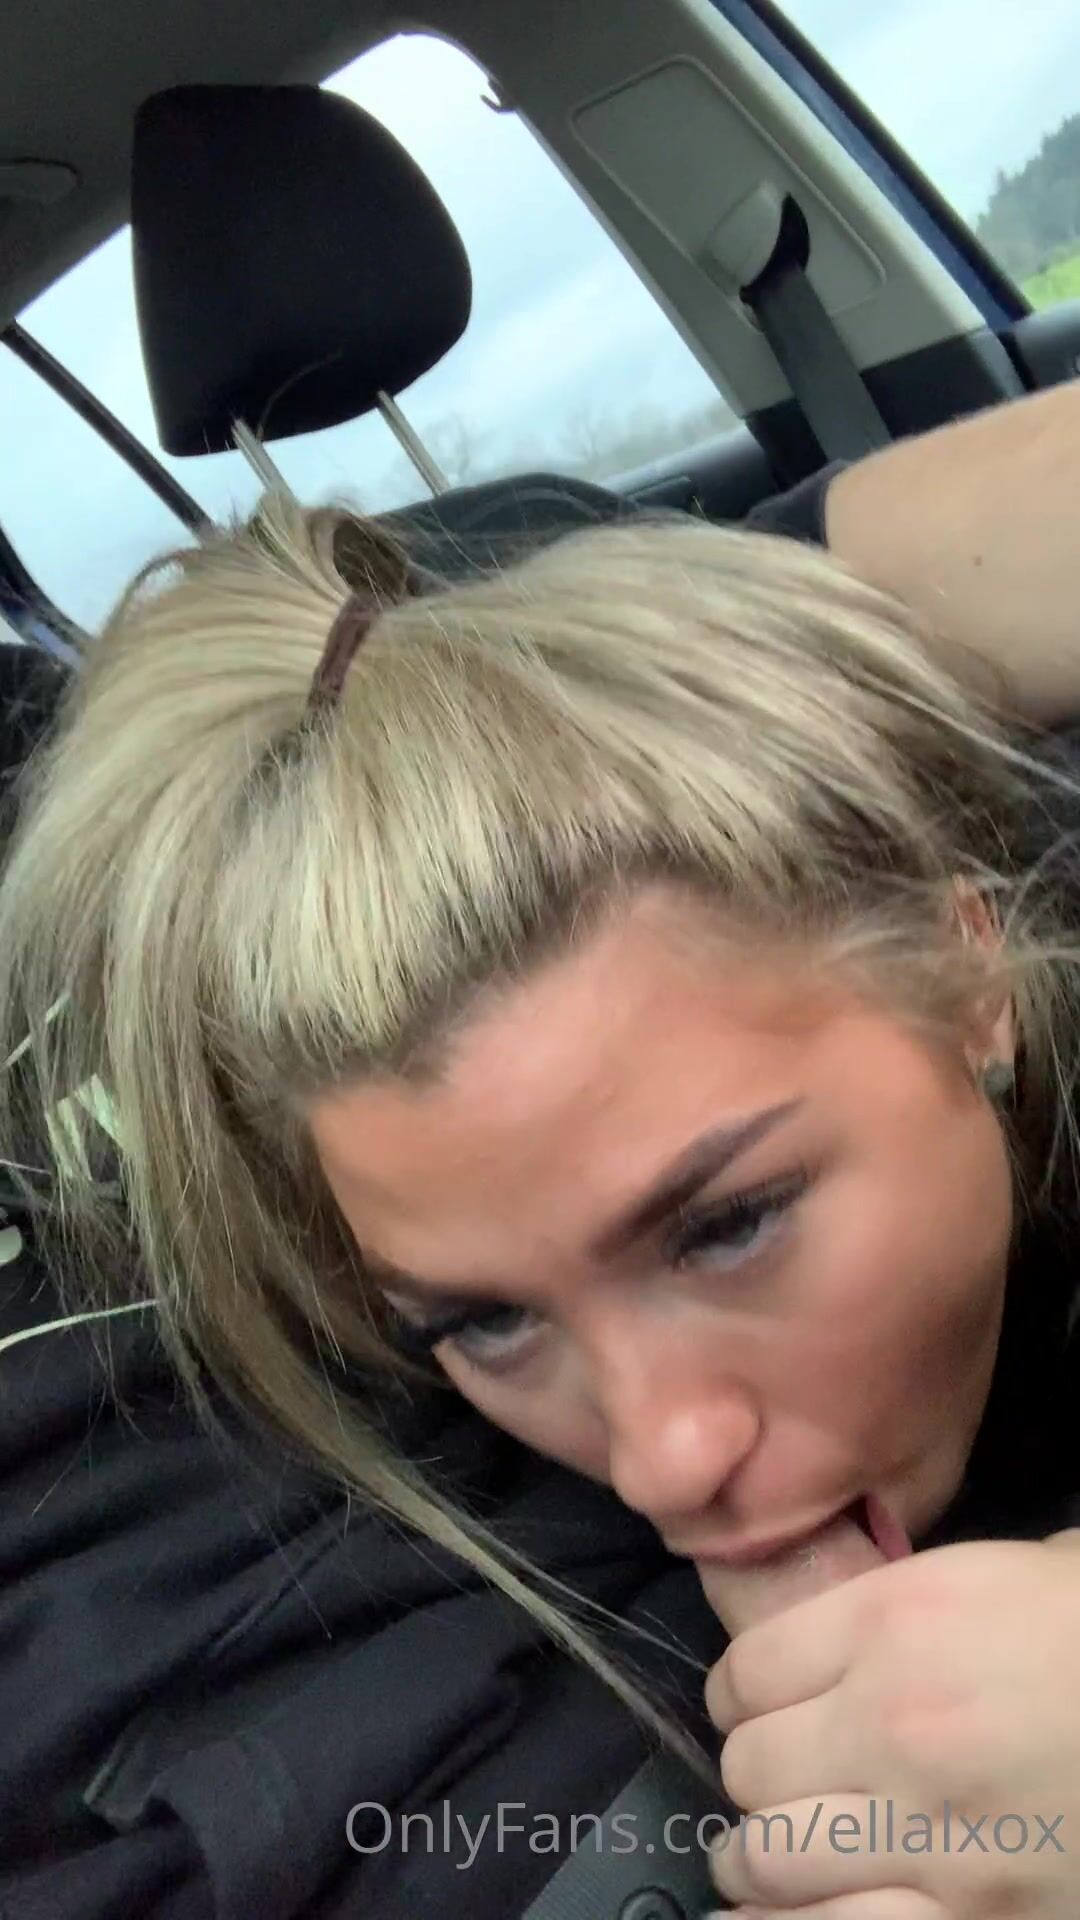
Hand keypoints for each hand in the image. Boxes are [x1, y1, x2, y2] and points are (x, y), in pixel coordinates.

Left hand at [703, 1531, 1079, 1918]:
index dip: (742, 1689)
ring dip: (760, 1859)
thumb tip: (843, 1638)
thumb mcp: (1021, 1573)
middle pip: (751, 1766)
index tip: (755, 1702)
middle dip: (757, 1773)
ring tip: (766, 1858)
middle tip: (777, 1779)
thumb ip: (911, 1608)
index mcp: (900, 1621)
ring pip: (772, 1858)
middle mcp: (896, 1727)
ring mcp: (934, 1839)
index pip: (748, 1668)